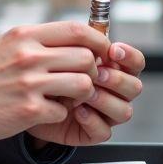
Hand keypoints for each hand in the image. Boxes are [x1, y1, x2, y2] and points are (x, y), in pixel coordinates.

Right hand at [0, 21, 106, 141]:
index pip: (76, 30)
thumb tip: (70, 39)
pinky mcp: (29, 109)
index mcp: (24, 35)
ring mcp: (30, 83)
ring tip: (67, 96)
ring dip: (80, 93)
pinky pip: (63, 110)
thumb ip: (35, 40)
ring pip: (82, 84)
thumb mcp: (4, 44)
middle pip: (85, 57)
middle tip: (84, 78)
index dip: (96, 40)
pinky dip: (58, 113)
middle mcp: (29, 56)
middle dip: (92, 70)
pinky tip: (44, 111)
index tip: (102, 49)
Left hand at [27, 41, 145, 146]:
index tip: (113, 50)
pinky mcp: (92, 132)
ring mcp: (105, 113)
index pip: (135, 62)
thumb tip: (92, 31)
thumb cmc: (49, 73)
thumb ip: (80, 44)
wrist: (27, 99)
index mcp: (112, 69)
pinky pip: (104, 131)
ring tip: (85, 93)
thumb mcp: (62, 54)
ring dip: (105, 100)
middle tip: (96, 73)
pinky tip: (78, 111)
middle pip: (135, 87)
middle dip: (117, 79)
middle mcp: (114, 92)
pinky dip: (93, 121)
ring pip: (124, 111)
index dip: (129, 56)